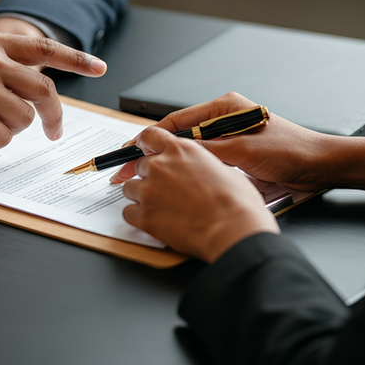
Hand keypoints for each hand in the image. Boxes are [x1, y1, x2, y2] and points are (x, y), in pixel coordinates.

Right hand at [112, 92, 364, 195]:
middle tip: (131, 172)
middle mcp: (223, 121)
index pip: (176, 121)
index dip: (149, 138)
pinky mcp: (234, 160)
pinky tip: (176, 189)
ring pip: (189, 155)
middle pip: (179, 138)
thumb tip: (175, 153)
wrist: (321, 168)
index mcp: (224, 107)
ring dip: (171, 168)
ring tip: (148, 182)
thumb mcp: (243, 150)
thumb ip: (207, 150)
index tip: (131, 153)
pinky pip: (204, 168)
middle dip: (154, 156)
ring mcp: (228, 141)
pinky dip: (189, 178)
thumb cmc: (291, 150)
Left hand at [122, 127, 278, 261]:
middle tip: (165, 190)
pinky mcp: (144, 215)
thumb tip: (196, 169)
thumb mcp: (221, 168)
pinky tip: (156, 222)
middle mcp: (160, 165)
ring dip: (142, 196)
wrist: (233, 229)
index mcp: (181, 149)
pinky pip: (129, 213)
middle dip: (149, 176)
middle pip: (140, 165)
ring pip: (130, 188)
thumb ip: (198, 163)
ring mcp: (149, 190)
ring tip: (162, 208)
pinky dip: (138, 218)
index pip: (150, 136)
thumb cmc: (236, 202)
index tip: (143, 150)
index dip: (145, 144)